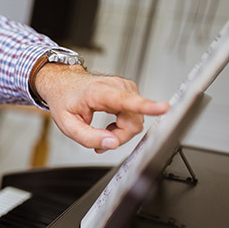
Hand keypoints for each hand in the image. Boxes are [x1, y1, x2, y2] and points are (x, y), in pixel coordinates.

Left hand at [35, 64, 168, 152]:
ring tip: (102, 132)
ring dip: (119, 132)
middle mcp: (118, 87)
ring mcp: (126, 88)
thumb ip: (88, 138)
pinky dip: (122, 126)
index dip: (147, 106)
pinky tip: (109, 126)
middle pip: (133, 122)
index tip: (164, 108)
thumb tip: (112, 143)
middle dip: (118, 137)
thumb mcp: (67, 125)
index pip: (127, 101)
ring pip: (135, 122)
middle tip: (99, 141)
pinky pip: (134, 118)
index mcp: (100, 92)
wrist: (64, 83)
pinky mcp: (130, 93)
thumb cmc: (65, 100)